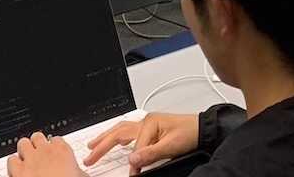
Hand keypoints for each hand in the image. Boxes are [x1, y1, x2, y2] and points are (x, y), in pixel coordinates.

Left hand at [7, 132, 80, 176]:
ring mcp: (30, 160)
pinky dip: (13, 165)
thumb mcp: (82, 176)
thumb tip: (79, 172)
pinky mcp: (18, 171)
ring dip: (24, 151)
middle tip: (39, 155)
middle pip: (37, 136)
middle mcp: (45, 151)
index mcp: (62, 150)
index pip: (56, 139)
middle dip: (36, 145)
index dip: (54, 147)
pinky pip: (11, 159)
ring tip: (27, 161)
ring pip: (22, 143)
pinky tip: (18, 171)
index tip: (54, 153)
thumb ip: (78, 171)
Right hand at [83, 112, 197, 173]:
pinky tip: (116, 141)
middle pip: (118, 132)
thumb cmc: (191, 133)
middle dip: (102, 144)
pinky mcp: (151, 129)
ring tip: (93, 145)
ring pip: (121, 130)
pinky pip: (129, 132)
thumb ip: (151, 153)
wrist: (204, 129)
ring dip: (106, 138)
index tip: (134, 174)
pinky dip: (118, 137)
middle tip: (89, 156)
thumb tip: (133, 160)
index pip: (135, 147)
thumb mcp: (172, 146)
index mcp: (150, 123)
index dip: (134, 162)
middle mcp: (146, 121)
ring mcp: (148, 124)